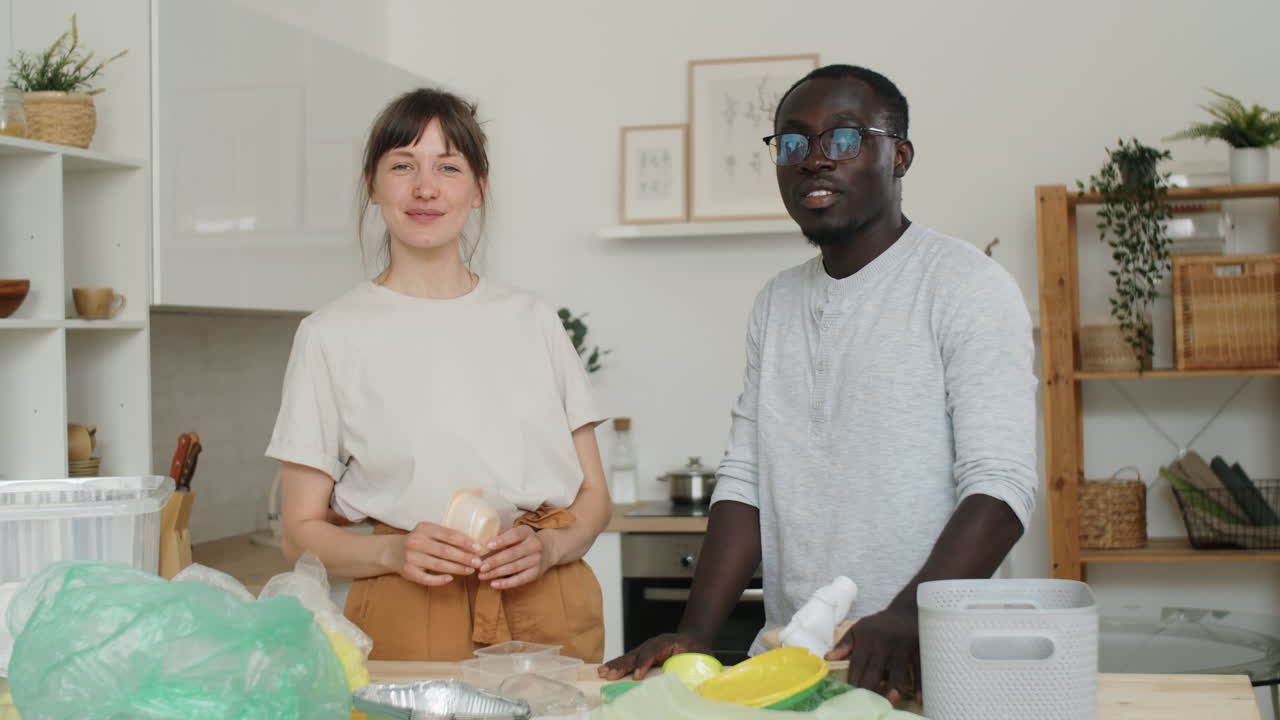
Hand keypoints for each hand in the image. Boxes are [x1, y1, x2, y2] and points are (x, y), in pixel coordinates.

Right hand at [391, 521, 482, 586]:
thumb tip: (472, 544)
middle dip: (464, 557)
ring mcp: (411, 557)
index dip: (465, 541)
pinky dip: (439, 579)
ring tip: (470, 570)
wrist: (391, 551)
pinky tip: (450, 578)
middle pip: (445, 551)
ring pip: (438, 565)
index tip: (478, 547)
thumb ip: (445, 535)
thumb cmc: (418, 541)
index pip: (448, 534)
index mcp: (424, 528)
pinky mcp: (408, 572)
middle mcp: (416, 542)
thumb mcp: (428, 532)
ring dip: (457, 568)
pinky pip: (426, 578)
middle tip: (478, 562)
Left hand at [478, 525, 553, 589]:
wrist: (548, 550)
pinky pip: (519, 580)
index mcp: (527, 532)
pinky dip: (505, 583)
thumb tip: (480, 546)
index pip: (514, 535)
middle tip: (480, 566)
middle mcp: (534, 545)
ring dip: (496, 573)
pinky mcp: (536, 573)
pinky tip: (494, 584)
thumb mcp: (518, 534)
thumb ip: (503, 538)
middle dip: (494, 561)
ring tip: (482, 576)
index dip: (501, 540)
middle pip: (512, 554)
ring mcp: (536, 560)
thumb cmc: (524, 542)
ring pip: (514, 568)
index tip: (488, 545)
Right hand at [597, 633, 711, 679]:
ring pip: (628, 656)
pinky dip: (616, 665)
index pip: (653, 651)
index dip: (644, 663)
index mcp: (667, 642)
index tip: (638, 676)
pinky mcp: (641, 655)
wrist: (692, 638)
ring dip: (615, 665)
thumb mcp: (700, 655)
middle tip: (610, 675)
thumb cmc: (696, 648)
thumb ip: (696, 665)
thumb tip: (698, 682)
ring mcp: (645, 648)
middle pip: (636, 653)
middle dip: (623, 665)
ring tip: (603, 673)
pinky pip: (627, 660)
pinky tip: (604, 671)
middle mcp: (653, 644)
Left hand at [826, 605, 920, 706]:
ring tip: (891, 699)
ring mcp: (903, 647)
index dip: (854, 679)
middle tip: (868, 702)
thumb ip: (844, 645)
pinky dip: (921, 683)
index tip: (849, 694)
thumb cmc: (879, 625)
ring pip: (899, 668)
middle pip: (877, 668)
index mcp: (868, 639)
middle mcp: (885, 643)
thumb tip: (827, 659)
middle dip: (872, 685)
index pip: (859, 662)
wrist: (906, 611)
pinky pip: (921, 668)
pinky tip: (920, 698)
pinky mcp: (920, 649)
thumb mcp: (858, 629)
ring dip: (895, 684)